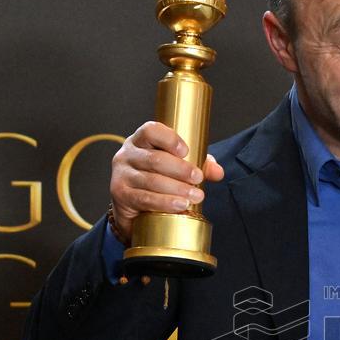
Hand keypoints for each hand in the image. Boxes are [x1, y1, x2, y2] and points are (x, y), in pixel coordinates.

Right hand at [109, 121, 224, 244]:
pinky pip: (145, 198)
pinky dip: (165, 202)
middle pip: (155, 159)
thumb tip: (218, 171)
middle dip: (181, 169)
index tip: (186, 151)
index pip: (151, 131)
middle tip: (198, 178)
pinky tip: (180, 205)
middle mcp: (127, 154)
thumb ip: (198, 165)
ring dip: (177, 189)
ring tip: (196, 196)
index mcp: (140, 141)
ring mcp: (121, 175)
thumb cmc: (158, 180)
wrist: (134, 208)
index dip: (169, 139)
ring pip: (152, 180)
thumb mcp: (177, 169)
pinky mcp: (121, 195)